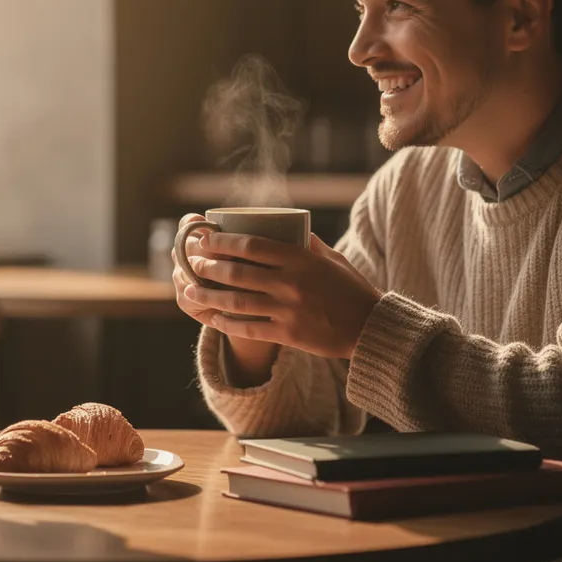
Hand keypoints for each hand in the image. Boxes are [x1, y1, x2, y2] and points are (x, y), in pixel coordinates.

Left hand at [180, 230, 380, 359]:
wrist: (371, 328)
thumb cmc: (352, 289)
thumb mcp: (332, 259)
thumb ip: (308, 244)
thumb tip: (289, 227)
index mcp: (300, 259)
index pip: (252, 245)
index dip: (223, 241)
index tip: (205, 238)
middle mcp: (291, 282)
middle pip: (238, 273)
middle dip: (209, 267)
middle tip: (193, 263)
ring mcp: (288, 310)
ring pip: (237, 302)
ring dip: (209, 296)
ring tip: (191, 291)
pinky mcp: (288, 334)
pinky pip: (250, 328)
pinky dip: (227, 323)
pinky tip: (213, 318)